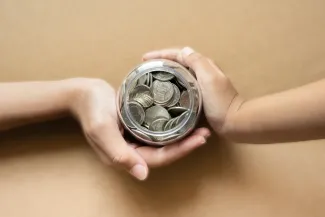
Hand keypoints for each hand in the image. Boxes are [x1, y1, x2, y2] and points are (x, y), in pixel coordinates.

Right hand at [68, 78, 209, 179]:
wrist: (83, 94)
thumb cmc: (92, 109)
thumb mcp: (103, 130)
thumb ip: (119, 153)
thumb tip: (143, 175)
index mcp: (125, 156)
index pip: (159, 158)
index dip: (180, 151)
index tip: (199, 140)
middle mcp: (133, 151)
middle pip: (165, 153)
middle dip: (186, 145)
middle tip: (205, 133)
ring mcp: (135, 139)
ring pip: (163, 143)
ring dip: (182, 136)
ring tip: (200, 127)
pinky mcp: (137, 128)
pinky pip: (158, 132)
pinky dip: (172, 128)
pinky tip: (183, 119)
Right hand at [143, 47, 244, 133]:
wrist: (234, 122)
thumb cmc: (221, 101)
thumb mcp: (209, 78)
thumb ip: (198, 62)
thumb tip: (184, 50)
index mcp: (204, 65)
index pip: (179, 54)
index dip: (161, 54)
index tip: (145, 58)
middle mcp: (202, 72)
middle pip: (178, 61)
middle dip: (161, 61)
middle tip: (145, 68)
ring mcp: (201, 85)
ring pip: (180, 73)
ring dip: (165, 72)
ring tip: (150, 77)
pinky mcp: (200, 96)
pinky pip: (182, 85)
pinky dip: (171, 84)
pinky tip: (164, 92)